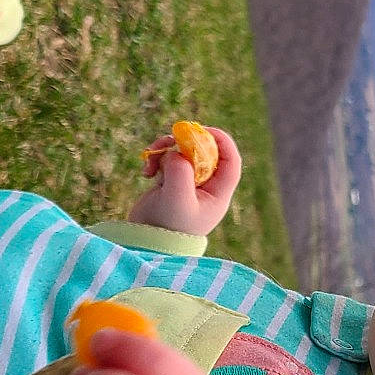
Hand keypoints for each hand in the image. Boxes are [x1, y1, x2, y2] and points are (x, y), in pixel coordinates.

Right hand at [127, 125, 241, 236]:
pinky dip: (156, 159)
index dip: (221, 141)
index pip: (231, 161)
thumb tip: (176, 152)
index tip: (203, 130)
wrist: (144, 244)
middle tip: (171, 139)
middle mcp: (205, 188)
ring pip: (183, 153)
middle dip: (186, 142)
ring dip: (167, 149)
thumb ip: (180, 170)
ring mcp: (187, 184)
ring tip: (151, 159)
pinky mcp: (169, 183)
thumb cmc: (166, 226)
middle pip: (205, 152)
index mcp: (217, 194)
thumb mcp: (176, 198)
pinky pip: (167, 160)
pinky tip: (146, 172)